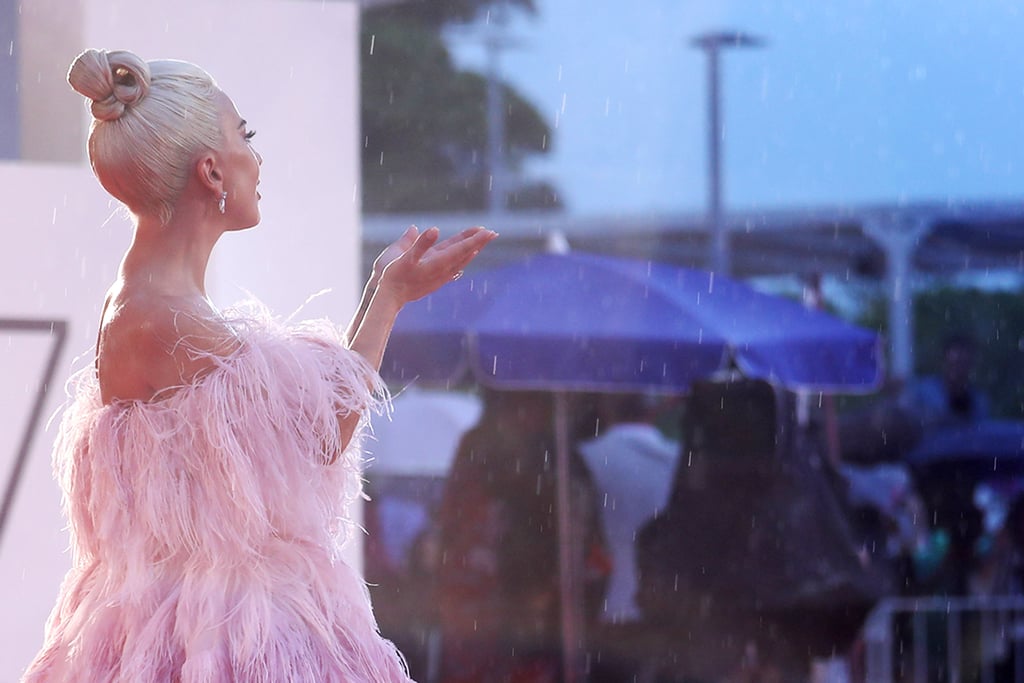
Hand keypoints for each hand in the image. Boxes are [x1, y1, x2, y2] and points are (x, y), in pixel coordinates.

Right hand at [377, 225, 496, 304]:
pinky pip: (453, 268)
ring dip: (472, 250)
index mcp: (436, 262)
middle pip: (464, 253)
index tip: (487, 231)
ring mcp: (439, 276)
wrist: (387, 298)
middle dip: (479, 242)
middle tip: (493, 233)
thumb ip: (418, 243)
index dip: (474, 238)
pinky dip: (461, 260)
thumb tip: (433, 230)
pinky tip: (464, 260)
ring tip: (482, 241)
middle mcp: (441, 270)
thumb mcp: (402, 257)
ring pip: (460, 261)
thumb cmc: (392, 276)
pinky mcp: (434, 280)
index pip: (460, 248)